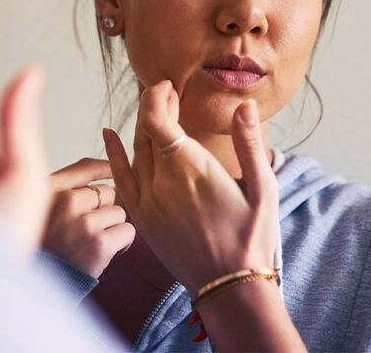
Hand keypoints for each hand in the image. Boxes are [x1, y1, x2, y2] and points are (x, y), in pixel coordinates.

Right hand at [42, 158, 134, 277]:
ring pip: (119, 213)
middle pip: (108, 193)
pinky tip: (104, 253)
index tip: (113, 171)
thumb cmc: (43, 245)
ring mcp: (84, 222)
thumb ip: (67, 184)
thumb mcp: (41, 207)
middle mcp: (66, 201)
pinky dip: (121, 244)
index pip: (86, 167)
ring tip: (92, 243)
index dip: (105, 168)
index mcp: (49, 189)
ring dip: (112, 228)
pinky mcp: (99, 244)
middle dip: (104, 210)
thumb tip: (108, 166)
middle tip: (87, 230)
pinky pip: (127, 232)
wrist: (38, 284)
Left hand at [103, 80, 279, 294]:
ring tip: (155, 110)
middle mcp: (161, 181)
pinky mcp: (141, 217)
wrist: (229, 285)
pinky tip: (108, 135)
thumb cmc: (251, 236)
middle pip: (144, 129)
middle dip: (153, 105)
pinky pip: (120, 178)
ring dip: (141, 126)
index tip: (169, 85)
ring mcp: (147, 200)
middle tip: (168, 93)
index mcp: (190, 168)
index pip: (156, 118)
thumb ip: (249, 143)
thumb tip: (244, 104)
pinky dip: (113, 154)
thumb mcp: (262, 188)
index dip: (157, 96)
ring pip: (134, 150)